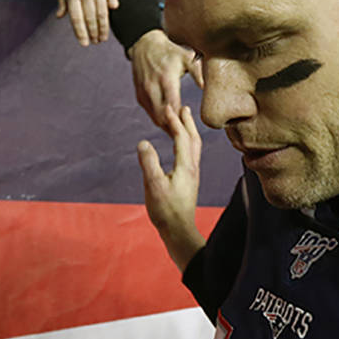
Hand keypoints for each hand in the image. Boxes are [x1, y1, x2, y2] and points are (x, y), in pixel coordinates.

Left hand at [56, 0, 118, 45]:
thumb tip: (60, 16)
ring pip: (102, 13)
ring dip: (103, 28)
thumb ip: (62, 0)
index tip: (84, 43)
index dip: (80, 33)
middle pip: (90, 18)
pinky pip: (111, 0)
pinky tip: (110, 19)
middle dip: (93, 33)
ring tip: (103, 37)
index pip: (76, 18)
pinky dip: (111, 10)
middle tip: (95, 42)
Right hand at [129, 29, 204, 127]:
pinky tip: (171, 125)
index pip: (173, 106)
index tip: (192, 125)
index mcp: (166, 79)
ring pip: (156, 118)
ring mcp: (144, 93)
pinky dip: (160, 121)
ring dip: (167, 127)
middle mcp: (152, 88)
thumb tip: (205, 86)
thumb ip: (197, 71)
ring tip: (181, 134)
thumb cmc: (169, 52)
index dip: (181, 119)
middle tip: (188, 136)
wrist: (144, 45)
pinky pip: (150, 114)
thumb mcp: (186, 57)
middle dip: (175, 127)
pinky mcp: (140, 96)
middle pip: (163, 116)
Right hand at [137, 105, 205, 270]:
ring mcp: (192, 175)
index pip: (182, 137)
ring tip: (185, 122)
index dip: (175, 122)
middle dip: (187, 122)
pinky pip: (191, 155)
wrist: (179, 231)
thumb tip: (143, 143)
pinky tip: (182, 148)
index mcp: (186, 166)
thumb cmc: (166, 210)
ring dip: (190, 132)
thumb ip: (148, 163)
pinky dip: (188, 143)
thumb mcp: (153, 185)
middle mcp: (193, 168)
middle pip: (193, 139)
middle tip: (183, 107)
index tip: (168, 108)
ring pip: (194, 147)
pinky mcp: (189, 181)